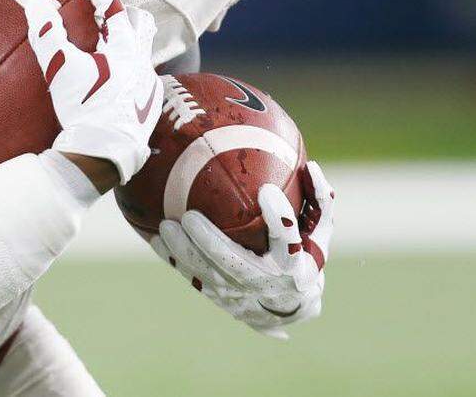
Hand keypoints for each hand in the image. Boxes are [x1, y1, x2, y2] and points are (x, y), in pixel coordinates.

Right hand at [23, 0, 162, 182]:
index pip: (109, 1)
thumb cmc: (83, 109)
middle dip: (120, 10)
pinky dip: (126, 71)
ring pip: (143, 49)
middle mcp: (142, 60)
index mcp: (124, 46)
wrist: (106, 154)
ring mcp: (147, 83)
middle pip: (139, 21)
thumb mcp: (60, 69)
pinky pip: (142, 78)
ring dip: (126, 41)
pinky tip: (112, 82)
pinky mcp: (148, 106)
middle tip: (97, 12)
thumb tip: (34, 2)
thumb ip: (47, 34)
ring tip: (105, 45)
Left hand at [150, 161, 335, 338]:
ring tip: (165, 227)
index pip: (287, 240)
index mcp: (293, 265)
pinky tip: (155, 240)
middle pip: (234, 263)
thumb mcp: (318, 235)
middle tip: (189, 217)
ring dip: (184, 252)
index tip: (267, 192)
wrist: (290, 308)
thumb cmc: (304, 258)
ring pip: (207, 274)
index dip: (279, 219)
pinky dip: (174, 260)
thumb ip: (320, 203)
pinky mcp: (219, 297)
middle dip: (210, 242)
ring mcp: (240, 294)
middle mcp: (265, 283)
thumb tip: (315, 167)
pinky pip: (192, 278)